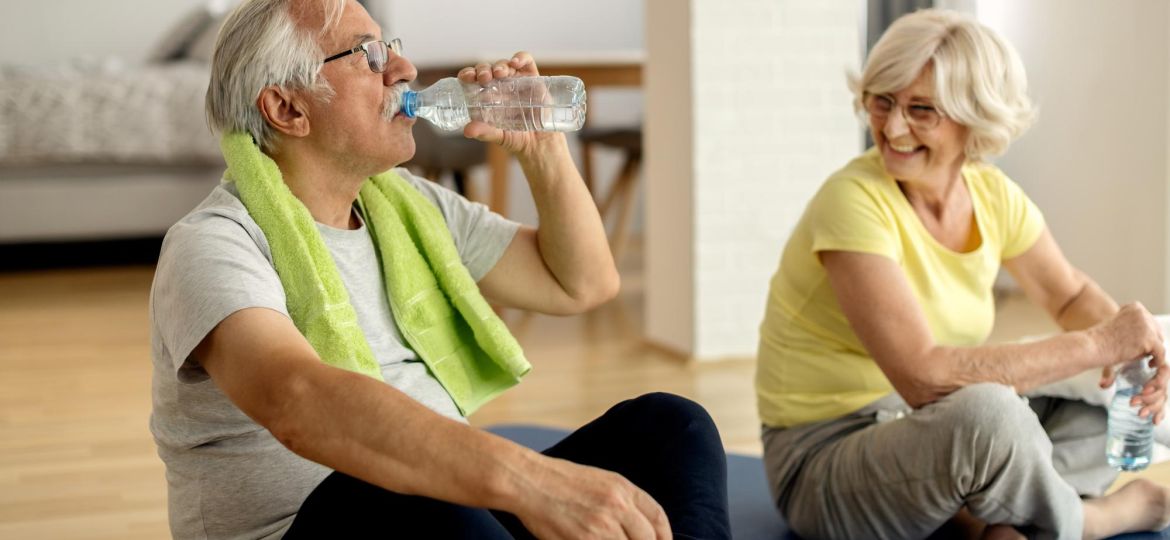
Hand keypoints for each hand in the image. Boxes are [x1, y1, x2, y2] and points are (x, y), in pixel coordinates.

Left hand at [456, 51, 563, 156]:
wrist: (540, 141)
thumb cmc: (515, 137)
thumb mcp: (498, 136)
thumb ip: (484, 132)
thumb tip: (467, 131)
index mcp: (485, 95)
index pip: (472, 79)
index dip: (468, 74)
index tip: (466, 77)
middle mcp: (498, 85)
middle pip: (487, 69)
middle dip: (483, 69)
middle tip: (484, 77)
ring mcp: (515, 80)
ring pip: (504, 64)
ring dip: (499, 65)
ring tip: (499, 73)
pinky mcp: (532, 77)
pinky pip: (526, 61)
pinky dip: (521, 58)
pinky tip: (516, 62)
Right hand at [514, 456, 670, 539]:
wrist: (529, 481)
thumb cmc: (562, 481)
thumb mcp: (601, 481)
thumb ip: (624, 501)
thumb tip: (641, 526)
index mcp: (624, 489)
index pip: (657, 518)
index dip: (664, 536)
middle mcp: (617, 506)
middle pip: (647, 539)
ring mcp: (601, 526)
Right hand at [1093, 302, 1168, 422]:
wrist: (1090, 346)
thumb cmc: (1099, 341)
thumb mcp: (1118, 329)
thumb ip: (1132, 330)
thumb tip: (1146, 338)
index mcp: (1135, 307)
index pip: (1150, 323)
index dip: (1147, 336)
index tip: (1141, 347)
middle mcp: (1142, 313)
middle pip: (1157, 332)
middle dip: (1152, 345)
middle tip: (1145, 356)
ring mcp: (1146, 325)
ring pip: (1159, 342)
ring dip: (1154, 352)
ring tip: (1146, 360)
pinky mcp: (1148, 339)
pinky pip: (1161, 352)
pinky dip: (1157, 360)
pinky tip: (1151, 364)